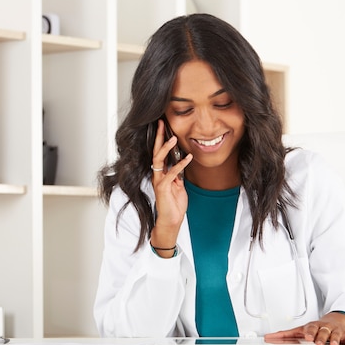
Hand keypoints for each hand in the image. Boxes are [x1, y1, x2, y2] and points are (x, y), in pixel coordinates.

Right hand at [150, 119, 191, 253]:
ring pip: (159, 160)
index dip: (161, 139)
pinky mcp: (163, 188)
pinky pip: (171, 173)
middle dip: (158, 137)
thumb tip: (181, 163)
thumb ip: (178, 175)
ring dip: (166, 148)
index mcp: (161, 173)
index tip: (164, 126)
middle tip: (161, 123)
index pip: (160, 153)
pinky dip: (180, 165)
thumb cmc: (174, 205)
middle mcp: (157, 175)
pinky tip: (188, 157)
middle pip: (156, 152)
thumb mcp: (179, 186)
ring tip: (173, 137)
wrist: (171, 221)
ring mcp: (159, 181)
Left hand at [264, 312, 344, 344]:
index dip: (306, 332)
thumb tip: (269, 337)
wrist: (336, 319)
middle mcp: (323, 327)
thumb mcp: (302, 330)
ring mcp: (334, 330)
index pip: (307, 329)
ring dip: (334, 339)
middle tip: (316, 343)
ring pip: (334, 334)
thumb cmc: (317, 327)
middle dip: (319, 336)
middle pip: (321, 330)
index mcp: (312, 326)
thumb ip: (286, 335)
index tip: (304, 337)